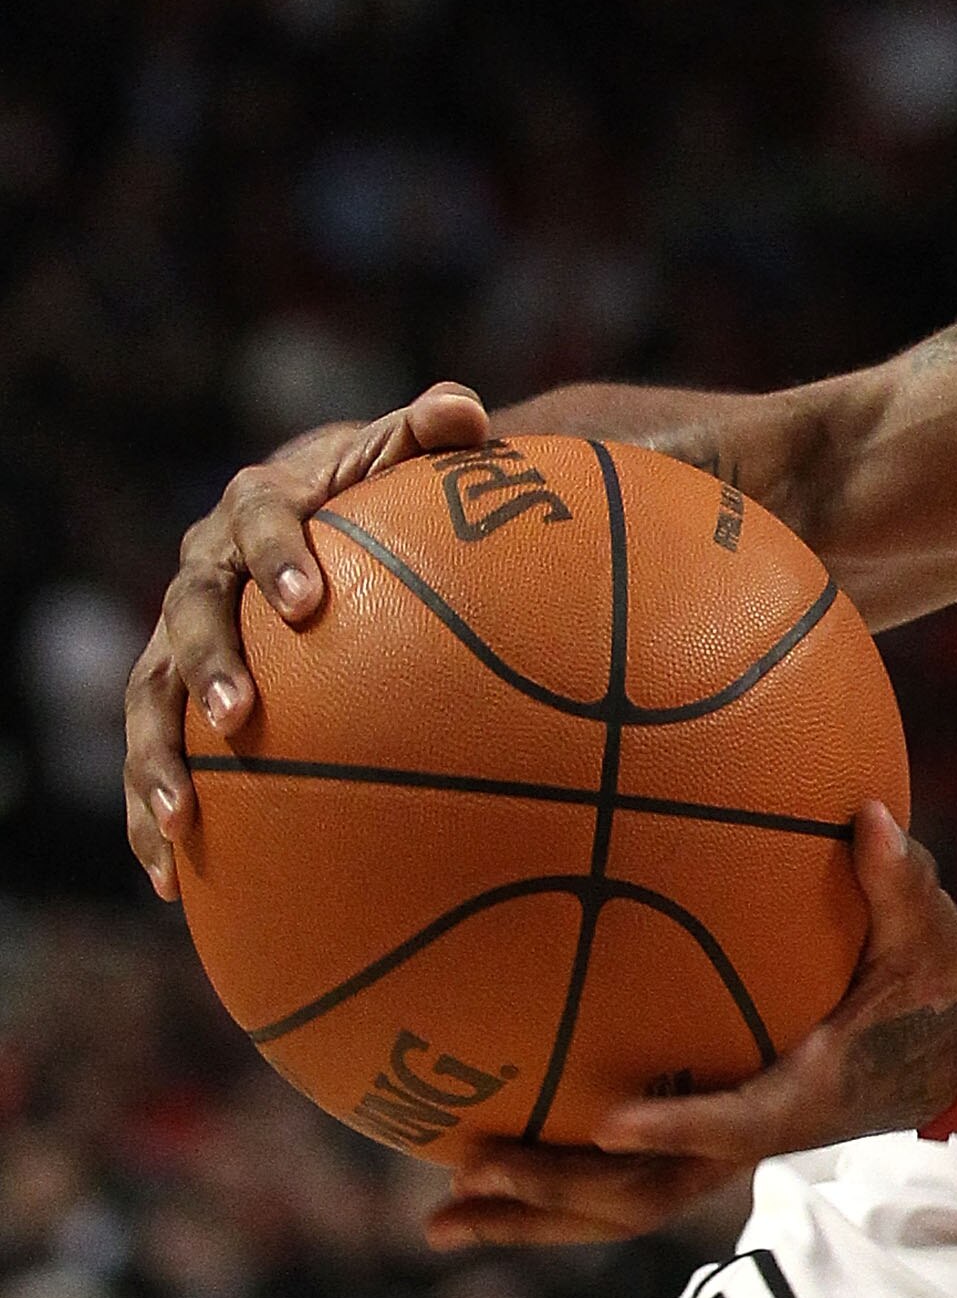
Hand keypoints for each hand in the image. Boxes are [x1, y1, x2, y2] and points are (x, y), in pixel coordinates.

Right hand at [125, 380, 491, 899]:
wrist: (324, 516)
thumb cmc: (382, 489)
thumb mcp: (408, 455)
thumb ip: (434, 432)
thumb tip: (467, 412)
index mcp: (261, 505)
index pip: (262, 523)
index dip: (279, 557)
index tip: (308, 602)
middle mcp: (205, 568)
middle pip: (189, 614)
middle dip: (207, 664)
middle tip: (241, 715)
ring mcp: (179, 633)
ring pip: (148, 695)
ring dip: (157, 757)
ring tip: (180, 821)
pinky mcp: (173, 695)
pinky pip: (154, 756)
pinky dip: (152, 815)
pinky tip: (168, 884)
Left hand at [429, 805, 956, 1248]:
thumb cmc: (942, 987)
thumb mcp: (931, 932)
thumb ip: (896, 879)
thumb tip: (864, 815)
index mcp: (808, 1092)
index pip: (735, 1123)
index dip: (674, 1125)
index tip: (606, 1116)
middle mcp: (758, 1135)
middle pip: (647, 1194)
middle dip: (558, 1192)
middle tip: (474, 1171)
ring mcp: (728, 1145)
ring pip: (621, 1204)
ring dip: (534, 1215)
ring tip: (439, 1217)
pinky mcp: (712, 1138)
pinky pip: (622, 1177)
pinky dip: (552, 1187)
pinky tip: (477, 1177)